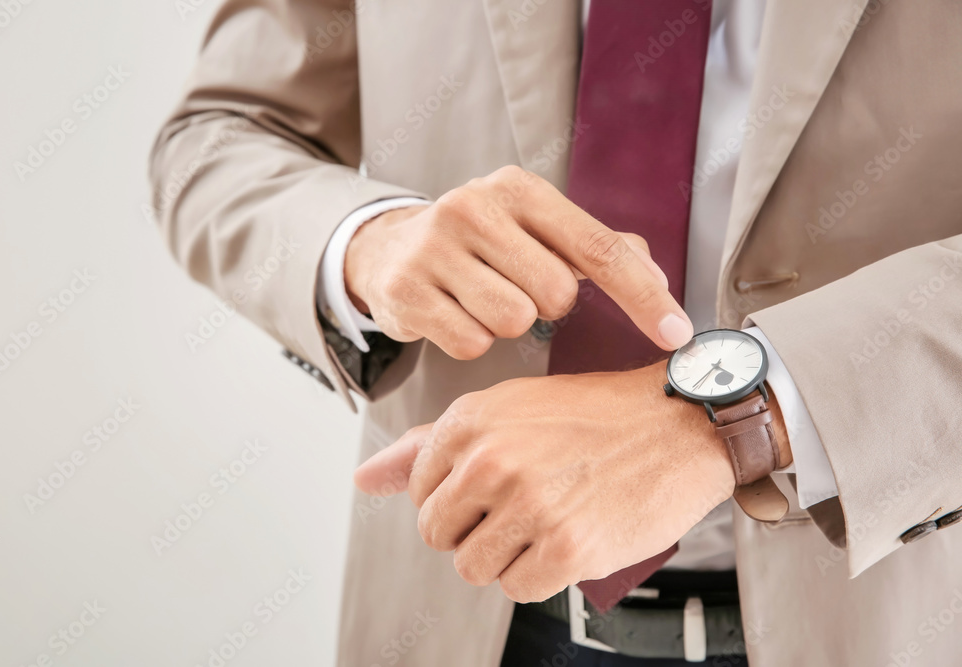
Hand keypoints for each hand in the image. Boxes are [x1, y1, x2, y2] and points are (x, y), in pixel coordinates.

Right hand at [344, 165, 692, 359]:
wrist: (388, 249)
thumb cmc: (480, 243)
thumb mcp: (536, 229)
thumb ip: (598, 247)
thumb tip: (655, 273)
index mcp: (518, 188)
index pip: (599, 248)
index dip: (644, 296)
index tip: (678, 334)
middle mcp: (473, 207)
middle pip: (556, 295)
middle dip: (545, 306)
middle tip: (515, 287)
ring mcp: (434, 247)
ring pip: (513, 322)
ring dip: (507, 324)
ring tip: (480, 298)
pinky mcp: (406, 290)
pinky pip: (471, 344)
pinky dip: (471, 340)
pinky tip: (453, 313)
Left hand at [354, 363, 783, 603]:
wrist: (680, 423)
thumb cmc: (598, 414)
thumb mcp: (507, 408)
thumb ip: (428, 446)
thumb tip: (365, 479)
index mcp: (470, 422)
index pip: (419, 491)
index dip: (456, 497)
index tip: (493, 487)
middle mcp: (492, 461)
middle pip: (438, 535)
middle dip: (474, 530)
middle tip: (521, 507)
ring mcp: (528, 506)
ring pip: (474, 567)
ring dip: (507, 555)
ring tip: (545, 521)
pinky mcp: (566, 549)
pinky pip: (518, 588)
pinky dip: (541, 573)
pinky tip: (568, 536)